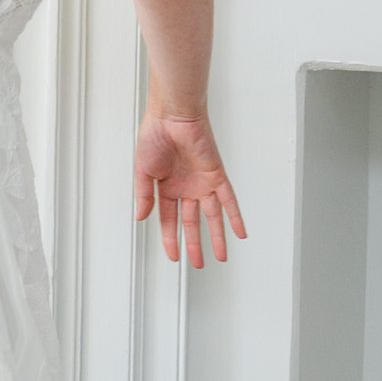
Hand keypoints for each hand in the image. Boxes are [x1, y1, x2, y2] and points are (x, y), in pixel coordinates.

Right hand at [133, 110, 245, 267]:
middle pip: (192, 222)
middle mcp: (187, 188)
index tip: (173, 256)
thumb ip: (144, 195)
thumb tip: (141, 217)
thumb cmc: (155, 136)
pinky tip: (240, 233)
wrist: (173, 117)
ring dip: (216, 237)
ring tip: (220, 257)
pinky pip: (228, 201)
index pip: (170, 219)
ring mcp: (203, 184)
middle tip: (197, 263)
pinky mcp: (216, 177)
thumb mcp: (143, 171)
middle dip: (194, 243)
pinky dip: (235, 217)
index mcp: (167, 187)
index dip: (170, 238)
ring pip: (212, 216)